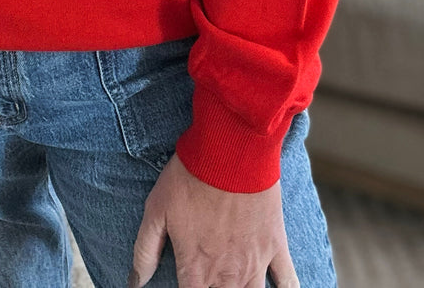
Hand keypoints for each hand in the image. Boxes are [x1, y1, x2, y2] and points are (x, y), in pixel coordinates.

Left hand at [129, 153, 297, 287]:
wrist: (230, 149)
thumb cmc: (190, 176)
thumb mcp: (156, 209)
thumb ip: (145, 251)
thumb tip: (135, 282)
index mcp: (195, 268)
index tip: (189, 286)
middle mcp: (226, 274)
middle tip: (211, 281)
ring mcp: (255, 263)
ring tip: (234, 286)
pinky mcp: (276, 246)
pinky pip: (288, 282)